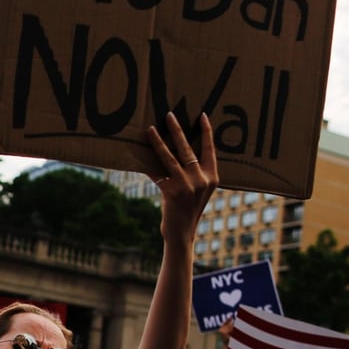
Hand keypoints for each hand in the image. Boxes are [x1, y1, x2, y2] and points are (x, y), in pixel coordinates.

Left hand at [146, 112, 217, 245]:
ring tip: (150, 128)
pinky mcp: (172, 191)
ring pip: (170, 157)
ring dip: (158, 141)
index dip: (206, 132)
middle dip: (178, 130)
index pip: (210, 149)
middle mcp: (202, 179)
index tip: (202, 115)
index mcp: (213, 177)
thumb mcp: (199, 191)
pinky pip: (155, 172)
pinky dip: (145, 163)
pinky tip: (136, 154)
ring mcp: (187, 185)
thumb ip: (196, 174)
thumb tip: (181, 152)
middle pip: (188, 148)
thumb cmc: (188, 210)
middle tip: (169, 114)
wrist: (182, 234)